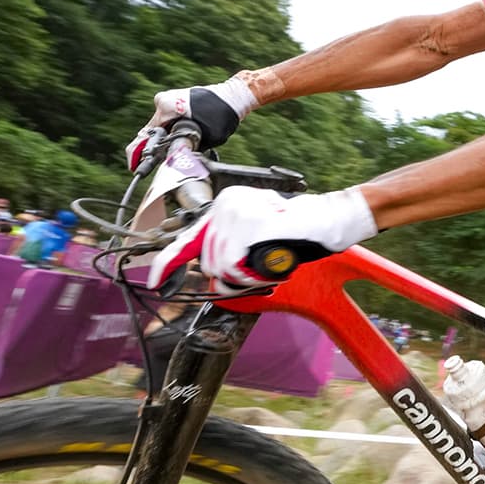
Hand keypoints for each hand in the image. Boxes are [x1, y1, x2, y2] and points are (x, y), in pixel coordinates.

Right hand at [126, 77, 258, 171]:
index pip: (145, 136)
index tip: (135, 167)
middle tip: (150, 166)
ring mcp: (167, 100)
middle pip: (150, 133)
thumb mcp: (205, 138)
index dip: (137, 154)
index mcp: (168, 108)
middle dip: (151, 150)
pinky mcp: (173, 102)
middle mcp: (163, 102)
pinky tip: (174, 143)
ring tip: (168, 155)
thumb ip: (185, 148)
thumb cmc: (222, 115)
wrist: (233, 96)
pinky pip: (165, 122)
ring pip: (158, 129)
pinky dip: (168, 133)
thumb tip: (174, 161)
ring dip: (161, 142)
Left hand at [145, 185, 377, 292]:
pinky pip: (233, 266)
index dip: (167, 260)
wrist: (329, 220)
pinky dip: (249, 276)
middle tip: (258, 273)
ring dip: (244, 279)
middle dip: (230, 278)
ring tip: (268, 268)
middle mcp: (225, 204)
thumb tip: (210, 272)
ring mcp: (236, 213)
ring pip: (219, 267)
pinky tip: (267, 269)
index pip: (187, 236)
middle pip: (206, 261)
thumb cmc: (297, 232)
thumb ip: (228, 248)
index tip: (155, 279)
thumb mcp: (255, 237)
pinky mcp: (248, 225)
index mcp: (225, 204)